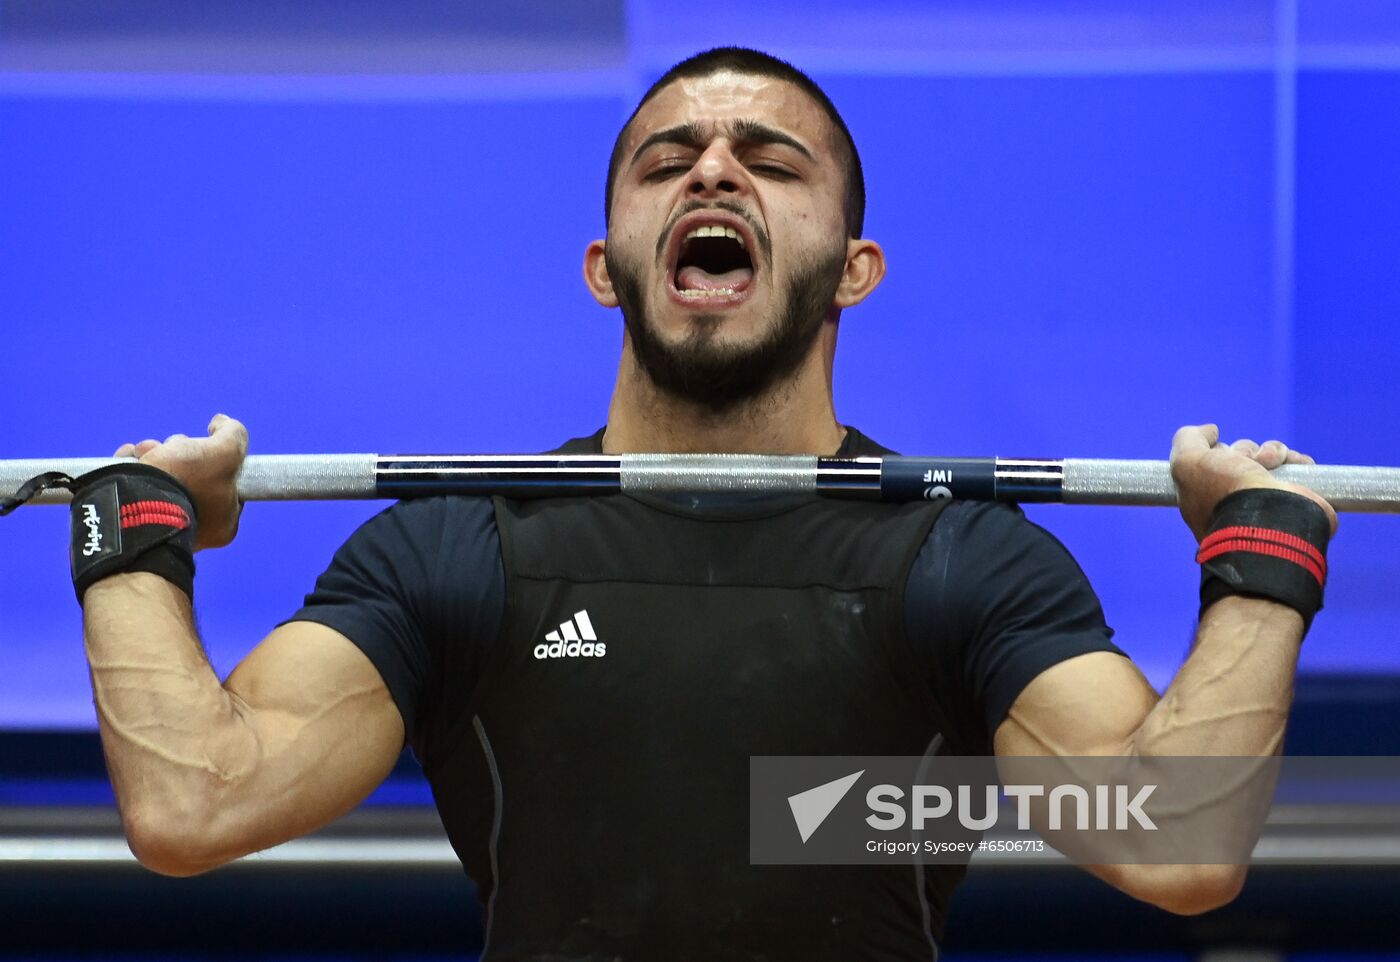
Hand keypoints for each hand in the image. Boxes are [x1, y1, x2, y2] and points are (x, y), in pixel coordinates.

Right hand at [114, 414, 247, 549]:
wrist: (133, 501)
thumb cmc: (187, 481)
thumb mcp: (226, 451)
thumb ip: (234, 434)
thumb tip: (223, 423)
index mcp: (222, 523)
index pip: (226, 482)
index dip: (215, 457)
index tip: (203, 448)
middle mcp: (195, 528)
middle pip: (192, 475)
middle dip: (179, 452)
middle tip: (171, 448)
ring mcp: (162, 523)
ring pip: (164, 476)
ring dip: (153, 453)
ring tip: (145, 451)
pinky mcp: (134, 515)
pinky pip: (138, 482)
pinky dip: (134, 464)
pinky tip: (131, 455)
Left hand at [1169, 424, 1338, 541]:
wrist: (1269, 519)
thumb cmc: (1224, 492)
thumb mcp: (1188, 462)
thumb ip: (1188, 440)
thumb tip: (1210, 431)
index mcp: (1205, 497)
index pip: (1209, 463)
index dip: (1215, 451)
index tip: (1218, 452)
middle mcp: (1234, 499)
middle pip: (1239, 456)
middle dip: (1243, 449)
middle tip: (1246, 460)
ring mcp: (1266, 500)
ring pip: (1268, 457)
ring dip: (1271, 451)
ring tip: (1270, 462)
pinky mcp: (1295, 498)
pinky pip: (1296, 466)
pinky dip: (1295, 459)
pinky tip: (1293, 462)